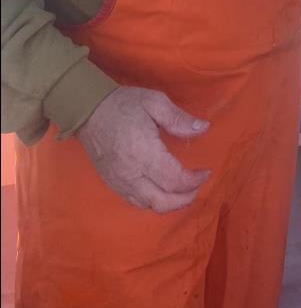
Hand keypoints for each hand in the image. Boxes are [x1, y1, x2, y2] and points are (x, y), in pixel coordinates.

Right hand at [76, 86, 210, 212]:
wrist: (88, 112)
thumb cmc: (123, 104)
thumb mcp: (154, 102)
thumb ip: (178, 118)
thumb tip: (203, 128)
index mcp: (143, 153)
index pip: (173, 180)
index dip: (193, 181)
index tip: (205, 172)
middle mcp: (131, 174)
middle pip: (162, 201)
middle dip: (185, 198)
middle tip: (198, 185)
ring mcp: (119, 182)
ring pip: (149, 205)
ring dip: (171, 203)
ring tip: (184, 190)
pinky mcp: (112, 184)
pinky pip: (136, 202)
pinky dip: (154, 202)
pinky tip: (163, 191)